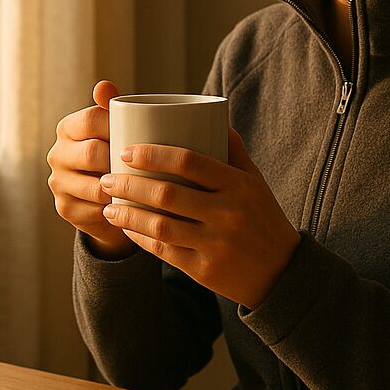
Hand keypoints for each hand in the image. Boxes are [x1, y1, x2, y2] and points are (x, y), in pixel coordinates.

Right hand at [47, 80, 134, 257]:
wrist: (106, 197)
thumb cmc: (116, 154)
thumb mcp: (116, 130)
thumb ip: (112, 107)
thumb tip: (104, 85)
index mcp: (68, 128)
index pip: (90, 119)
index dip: (117, 126)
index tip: (140, 135)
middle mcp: (57, 154)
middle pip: (92, 153)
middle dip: (120, 160)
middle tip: (146, 165)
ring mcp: (58, 183)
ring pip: (95, 186)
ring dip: (121, 188)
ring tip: (142, 188)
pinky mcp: (65, 208)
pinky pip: (95, 211)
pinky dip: (116, 211)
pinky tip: (131, 207)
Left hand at [98, 129, 300, 307]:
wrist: (282, 273)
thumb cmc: (263, 218)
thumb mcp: (255, 182)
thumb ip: (234, 150)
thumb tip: (214, 116)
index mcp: (238, 184)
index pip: (189, 161)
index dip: (152, 154)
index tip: (126, 151)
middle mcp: (227, 213)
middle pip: (167, 193)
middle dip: (129, 183)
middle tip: (107, 176)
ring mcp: (215, 244)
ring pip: (160, 225)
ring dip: (128, 213)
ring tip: (108, 204)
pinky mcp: (204, 270)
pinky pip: (164, 251)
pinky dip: (140, 238)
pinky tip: (126, 227)